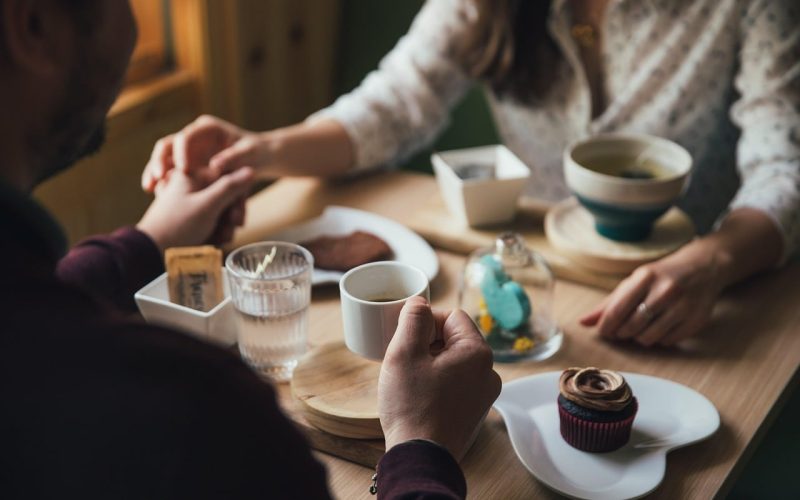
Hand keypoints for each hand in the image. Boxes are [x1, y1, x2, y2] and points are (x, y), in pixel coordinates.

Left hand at [137, 167, 253, 251]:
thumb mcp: (207, 205)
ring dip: (224, 226)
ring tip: (219, 239)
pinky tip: (213, 241)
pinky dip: (214, 231)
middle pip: (225, 196)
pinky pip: (210, 221)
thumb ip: (230, 187)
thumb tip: (250, 170)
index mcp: (192, 175)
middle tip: (230, 230)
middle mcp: (191, 186)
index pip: (227, 178)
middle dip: (230, 216)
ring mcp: (189, 203)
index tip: (236, 216)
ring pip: (219, 211)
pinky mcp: (188, 218)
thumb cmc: (177, 226)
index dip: (236, 198)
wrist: (151, 251)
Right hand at [141, 115, 269, 191]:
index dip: (182, 152)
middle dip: (160, 160)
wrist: (260, 159)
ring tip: (150, 188)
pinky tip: (155, 193)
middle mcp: (194, 136)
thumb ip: (234, 158)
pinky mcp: (187, 163)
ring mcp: (188, 149)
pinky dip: (161, 180)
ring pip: (164, 157)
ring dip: (154, 171)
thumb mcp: (250, 154)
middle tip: (157, 177)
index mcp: (207, 128)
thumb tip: (215, 165)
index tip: (183, 170)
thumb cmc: (257, 153)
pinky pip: (168, 170)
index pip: (187, 136)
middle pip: (168, 145)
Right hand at [378, 297, 501, 460]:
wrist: (420, 458)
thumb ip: (413, 319)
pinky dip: (437, 382)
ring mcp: (484, 394)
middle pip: (454, 338)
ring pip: (454, 361)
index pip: (452, 316)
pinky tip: (419, 396)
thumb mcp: (404, 353)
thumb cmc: (412, 406)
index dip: (426, 321)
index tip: (406, 337)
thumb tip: (419, 302)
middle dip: (427, 343)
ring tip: (410, 380)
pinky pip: (456, 383)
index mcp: (477, 352)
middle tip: (404, 360)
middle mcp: (489, 372)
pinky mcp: (474, 411)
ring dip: (431, 363)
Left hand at [580, 242, 725, 346]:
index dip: (606, 326)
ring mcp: (684, 306)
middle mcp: (666, 291)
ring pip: (649, 338)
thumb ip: (608, 303)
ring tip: (640, 328)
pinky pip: (667, 342)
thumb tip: (583, 322)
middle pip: (631, 327)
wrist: (704, 268)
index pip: (617, 310)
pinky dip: (659, 339)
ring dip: (639, 338)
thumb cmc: (661, 276)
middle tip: (622, 330)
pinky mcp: (696, 321)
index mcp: (646, 277)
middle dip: (622, 333)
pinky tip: (660, 327)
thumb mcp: (634, 281)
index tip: (603, 332)